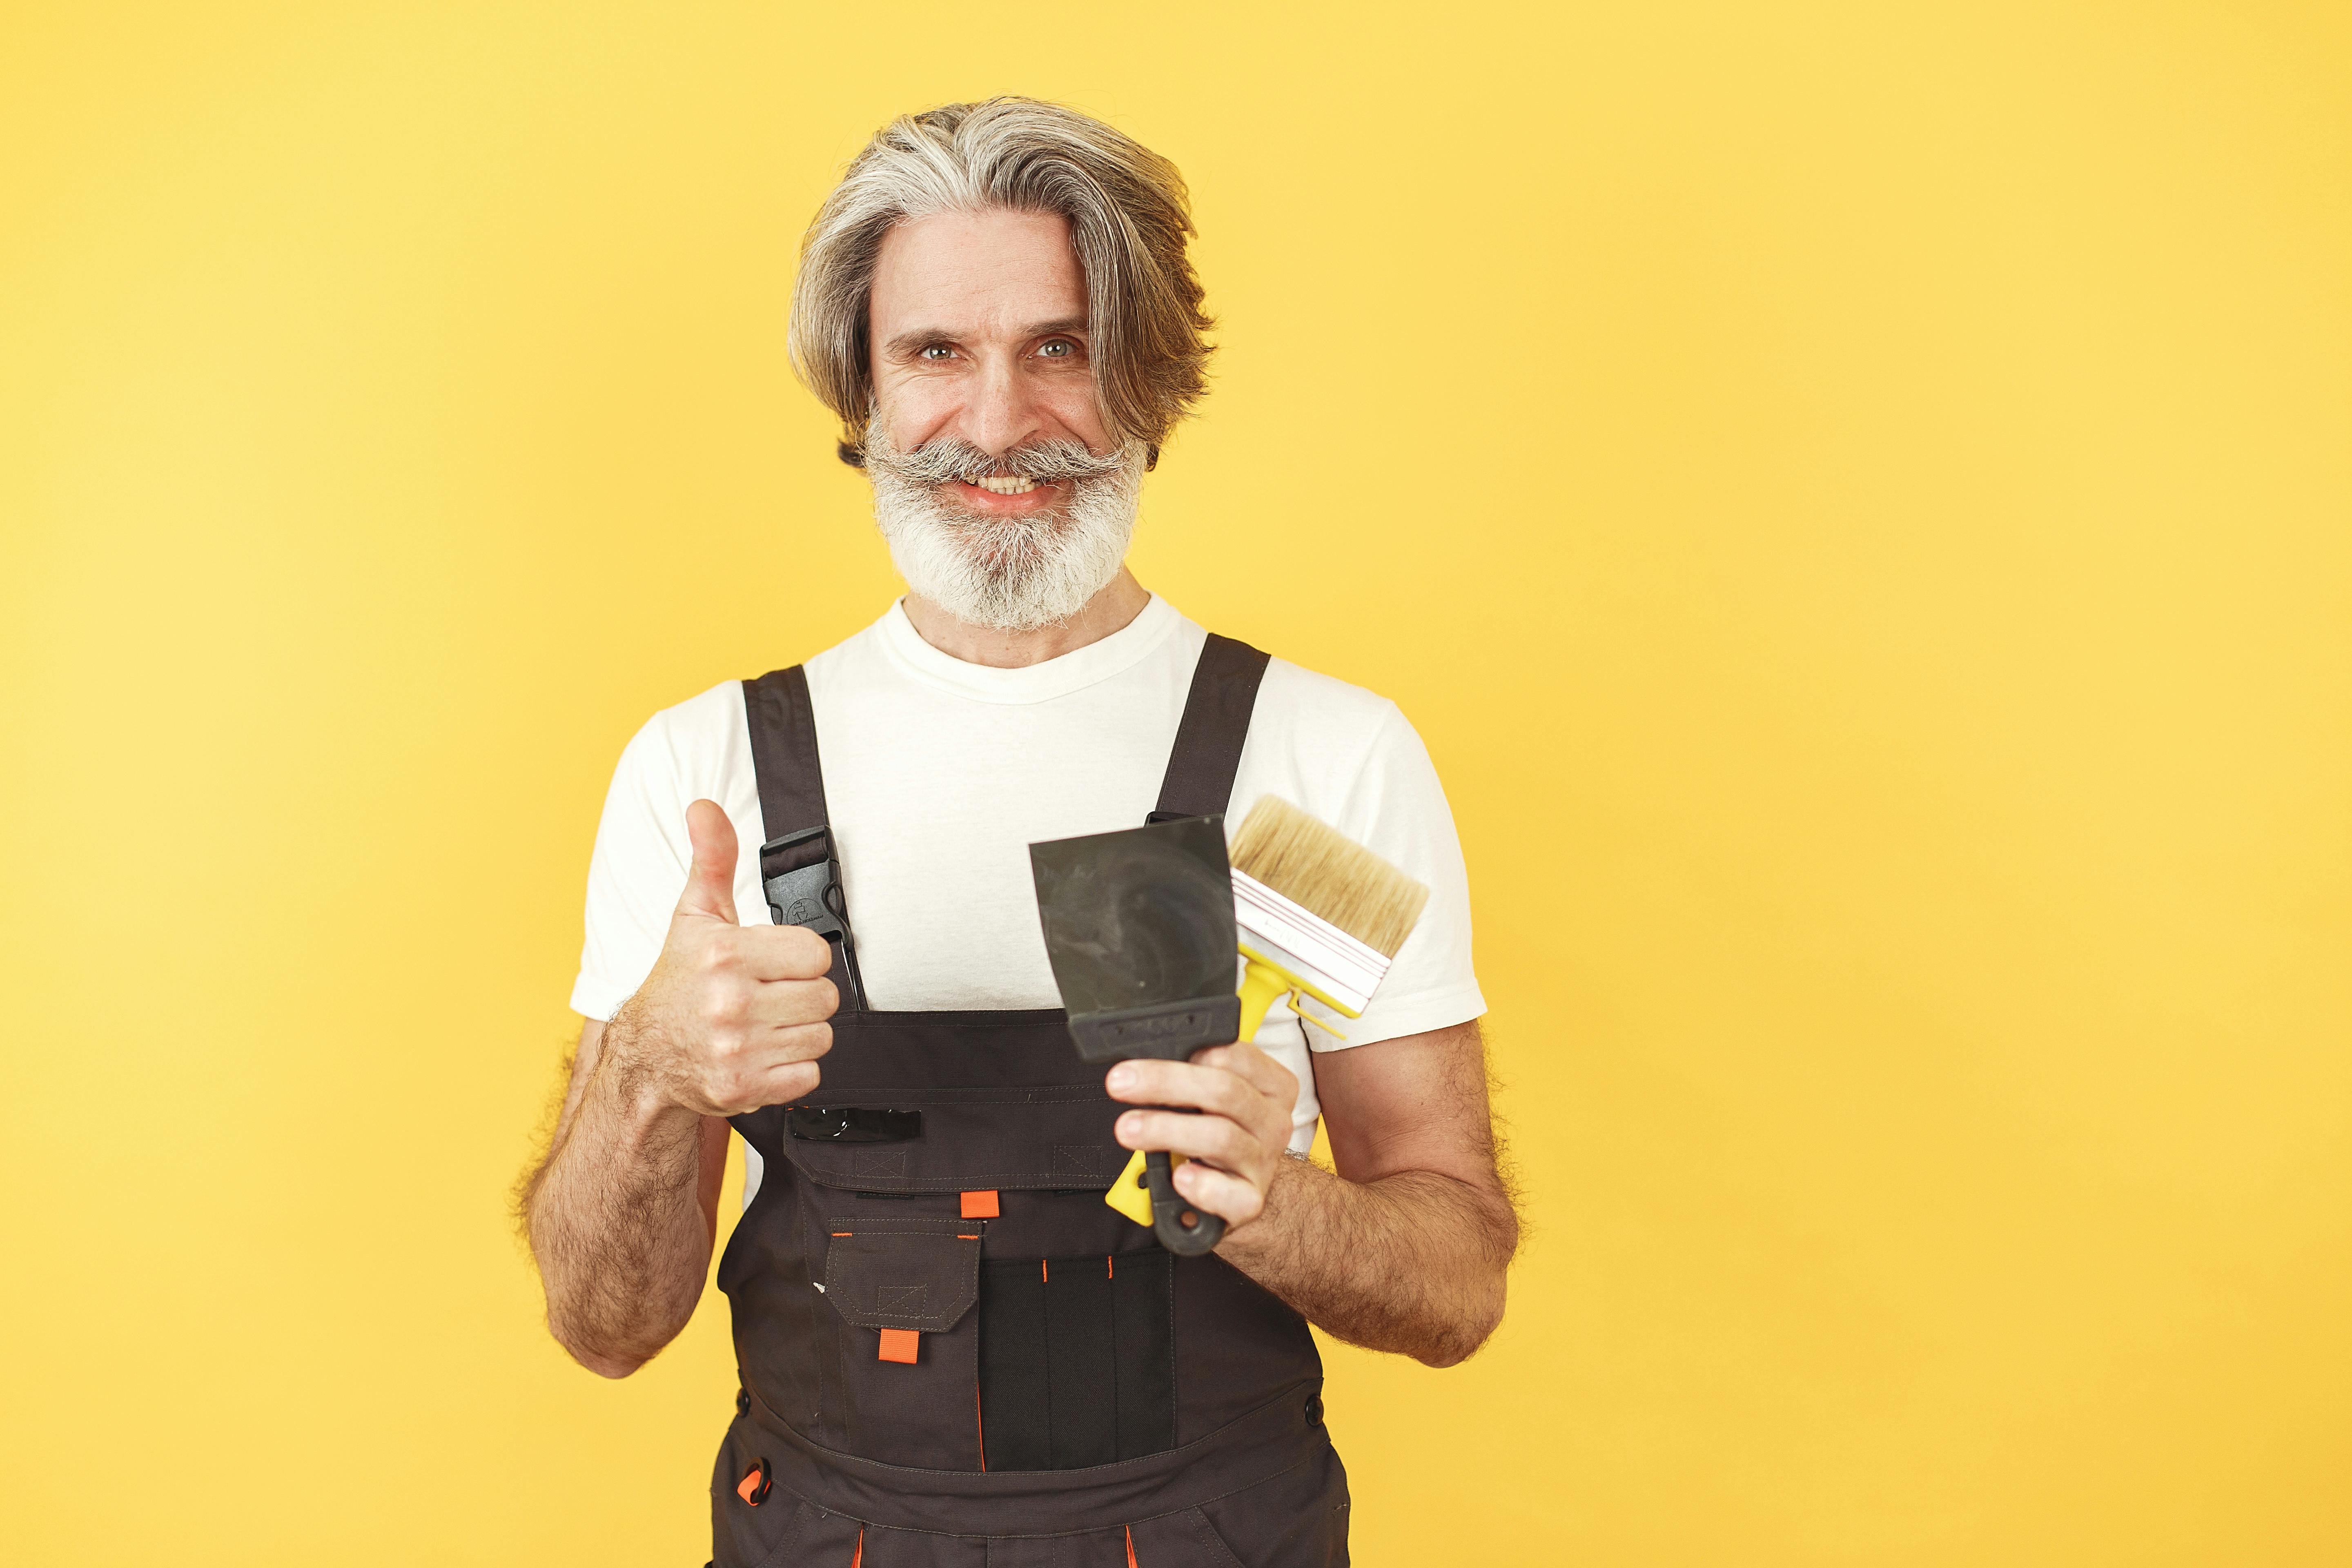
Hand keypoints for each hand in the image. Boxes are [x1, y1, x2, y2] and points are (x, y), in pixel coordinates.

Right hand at [605, 799, 837, 1115]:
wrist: (646, 1056)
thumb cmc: (677, 982)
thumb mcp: (694, 915)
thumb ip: (713, 859)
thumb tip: (705, 808)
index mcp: (725, 956)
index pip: (817, 953)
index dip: (801, 958)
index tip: (775, 963)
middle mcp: (730, 1004)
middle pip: (824, 997)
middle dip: (802, 995)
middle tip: (768, 995)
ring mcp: (737, 1050)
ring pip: (820, 1036)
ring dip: (798, 1032)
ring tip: (763, 1024)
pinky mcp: (744, 1089)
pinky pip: (809, 1075)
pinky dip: (791, 1068)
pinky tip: (762, 1053)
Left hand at [1106, 1043, 1298, 1233]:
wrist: (1241, 1190)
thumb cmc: (1219, 1132)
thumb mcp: (1215, 1097)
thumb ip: (1193, 1074)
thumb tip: (1142, 1064)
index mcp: (1270, 1086)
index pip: (1236, 1055)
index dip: (1190, 1050)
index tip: (1147, 1056)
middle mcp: (1272, 1121)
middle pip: (1224, 1091)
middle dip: (1165, 1083)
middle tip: (1121, 1084)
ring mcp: (1263, 1162)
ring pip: (1220, 1137)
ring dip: (1166, 1130)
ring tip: (1128, 1129)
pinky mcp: (1250, 1200)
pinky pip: (1230, 1194)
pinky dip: (1203, 1186)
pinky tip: (1179, 1177)